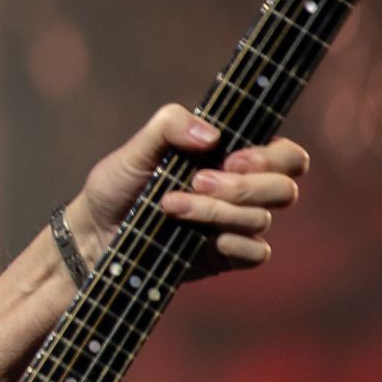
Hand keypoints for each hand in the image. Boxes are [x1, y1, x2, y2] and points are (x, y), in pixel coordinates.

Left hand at [67, 104, 309, 278]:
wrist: (96, 232)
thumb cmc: (118, 185)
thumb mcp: (136, 149)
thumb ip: (169, 126)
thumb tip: (211, 135)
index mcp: (231, 156)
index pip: (285, 155)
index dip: (271, 157)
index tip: (231, 159)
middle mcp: (243, 190)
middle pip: (284, 189)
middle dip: (244, 187)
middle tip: (198, 181)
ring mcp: (237, 224)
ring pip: (261, 219)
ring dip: (215, 211)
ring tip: (169, 204)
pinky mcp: (227, 255)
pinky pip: (256, 252)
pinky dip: (229, 243)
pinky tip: (196, 238)